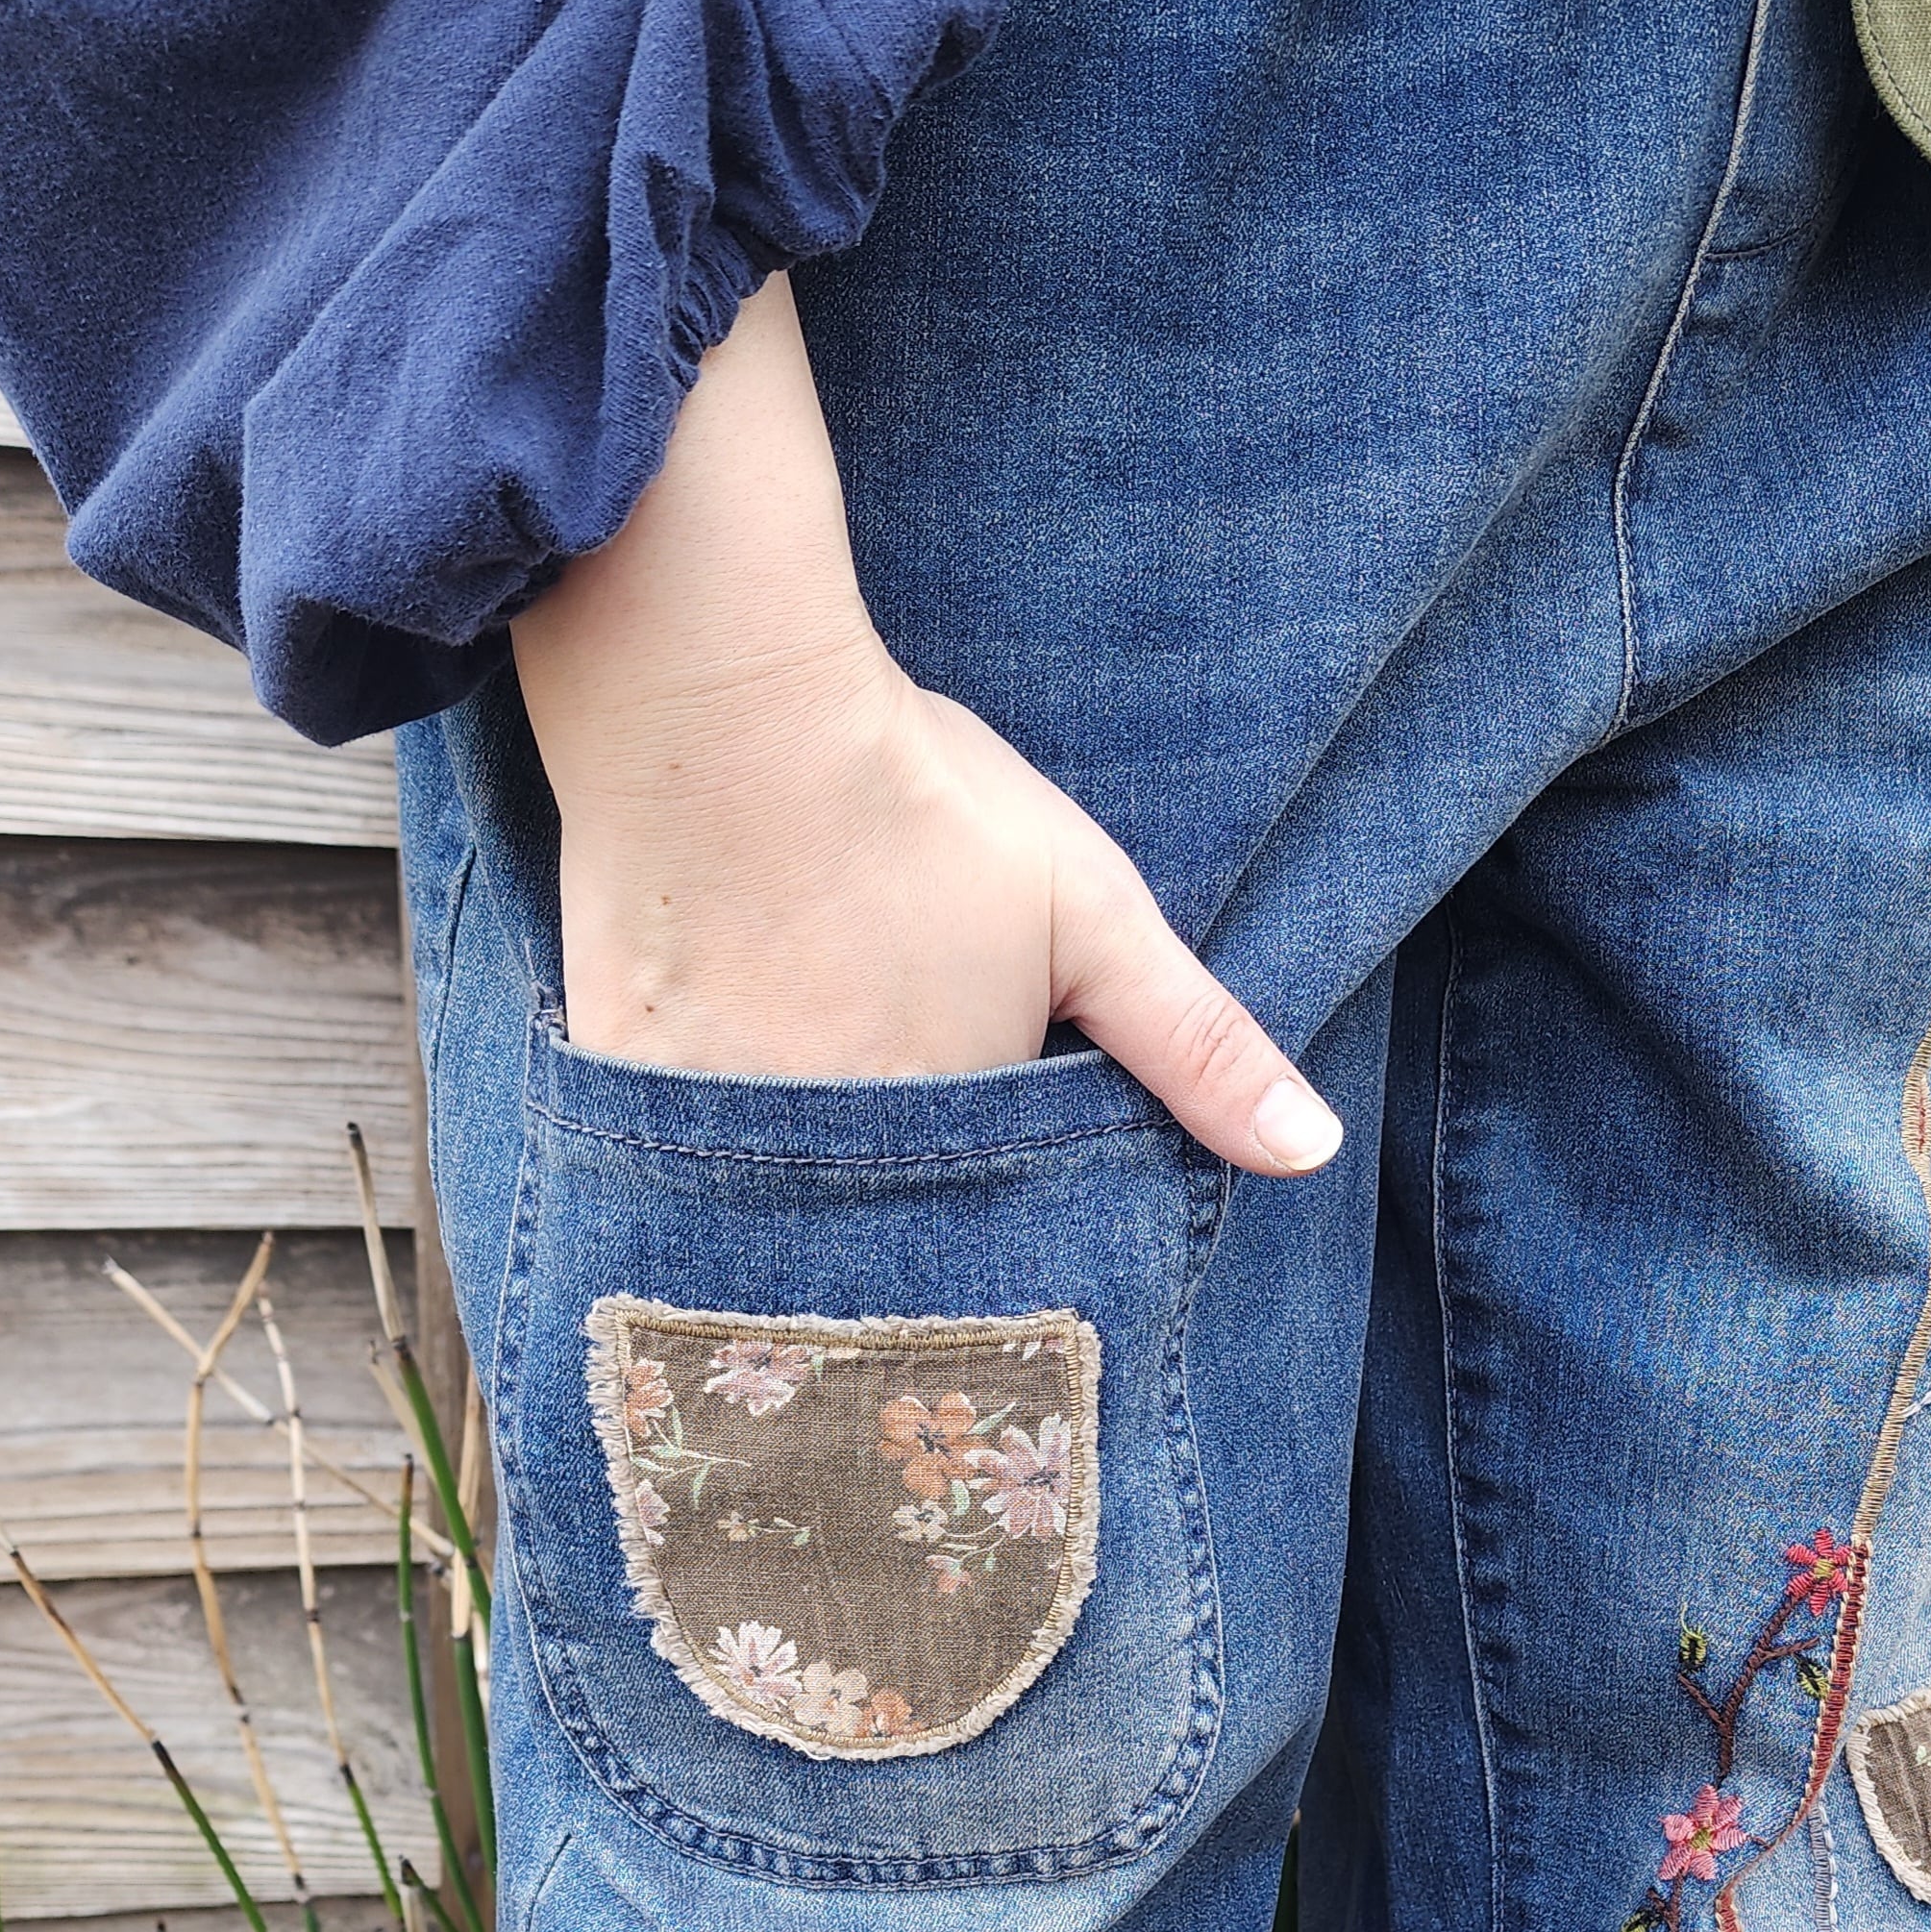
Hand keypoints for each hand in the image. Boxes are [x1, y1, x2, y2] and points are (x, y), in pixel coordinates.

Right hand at [513, 281, 1341, 1178]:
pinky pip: (667, 1155)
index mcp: (956, 1148)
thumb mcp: (1093, 915)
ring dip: (798, 1171)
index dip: (1004, 1185)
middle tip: (892, 1068)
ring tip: (812, 1057)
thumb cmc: (922, 801)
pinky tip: (716, 1042)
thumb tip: (1310, 1155)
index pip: (994, 1224)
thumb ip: (1199, 1046)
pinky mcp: (620, 1082)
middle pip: (880, 1229)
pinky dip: (692, 1129)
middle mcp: (828, 1174)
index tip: (995, 1126)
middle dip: (903, 1201)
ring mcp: (711, 1134)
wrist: (720, 702)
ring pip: (770, 1202)